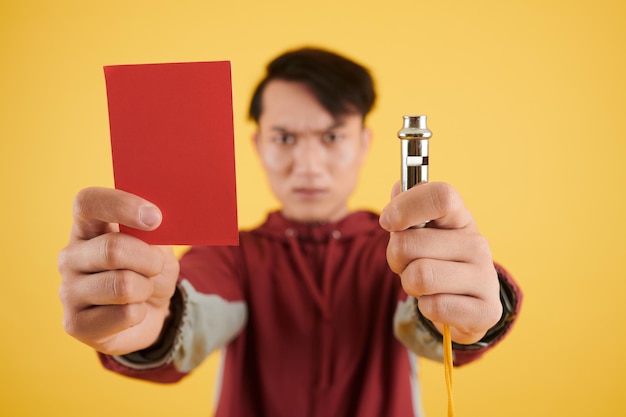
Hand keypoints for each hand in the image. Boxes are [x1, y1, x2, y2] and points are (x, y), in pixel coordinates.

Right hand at [58, 187, 179, 354]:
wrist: (151, 313)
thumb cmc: (151, 272)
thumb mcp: (159, 247)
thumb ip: (153, 233)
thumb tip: (153, 222)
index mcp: (88, 227)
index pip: (88, 202)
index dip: (121, 205)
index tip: (154, 217)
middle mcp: (70, 256)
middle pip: (112, 249)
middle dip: (149, 260)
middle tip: (156, 267)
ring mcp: (68, 290)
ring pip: (122, 285)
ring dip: (146, 288)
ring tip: (143, 290)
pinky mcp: (74, 323)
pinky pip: (124, 314)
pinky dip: (141, 313)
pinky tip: (132, 312)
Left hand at [379, 182, 500, 344]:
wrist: (463, 304)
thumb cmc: (434, 259)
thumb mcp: (420, 231)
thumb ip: (407, 208)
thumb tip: (399, 187)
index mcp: (459, 217)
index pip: (440, 196)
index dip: (405, 206)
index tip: (387, 221)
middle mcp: (477, 243)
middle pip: (410, 243)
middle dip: (395, 257)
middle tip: (406, 263)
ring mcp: (485, 277)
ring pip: (420, 276)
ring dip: (409, 283)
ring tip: (421, 284)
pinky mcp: (487, 310)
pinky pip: (434, 306)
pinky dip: (426, 308)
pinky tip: (437, 302)